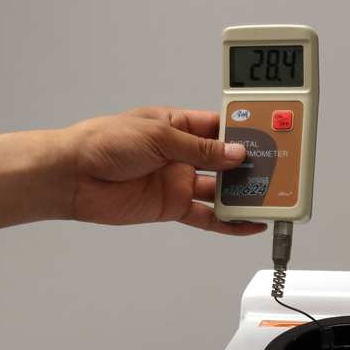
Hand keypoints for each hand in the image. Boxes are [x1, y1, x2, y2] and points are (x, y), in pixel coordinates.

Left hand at [57, 106, 265, 234]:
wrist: (73, 176)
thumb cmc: (103, 142)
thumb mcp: (158, 136)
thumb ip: (200, 149)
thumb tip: (235, 152)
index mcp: (178, 124)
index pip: (221, 127)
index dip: (244, 132)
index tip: (268, 138)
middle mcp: (181, 153)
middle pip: (226, 160)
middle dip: (250, 165)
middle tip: (276, 171)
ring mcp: (177, 181)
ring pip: (220, 190)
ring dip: (243, 195)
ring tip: (269, 198)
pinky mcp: (172, 207)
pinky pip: (207, 216)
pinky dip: (228, 222)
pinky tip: (247, 224)